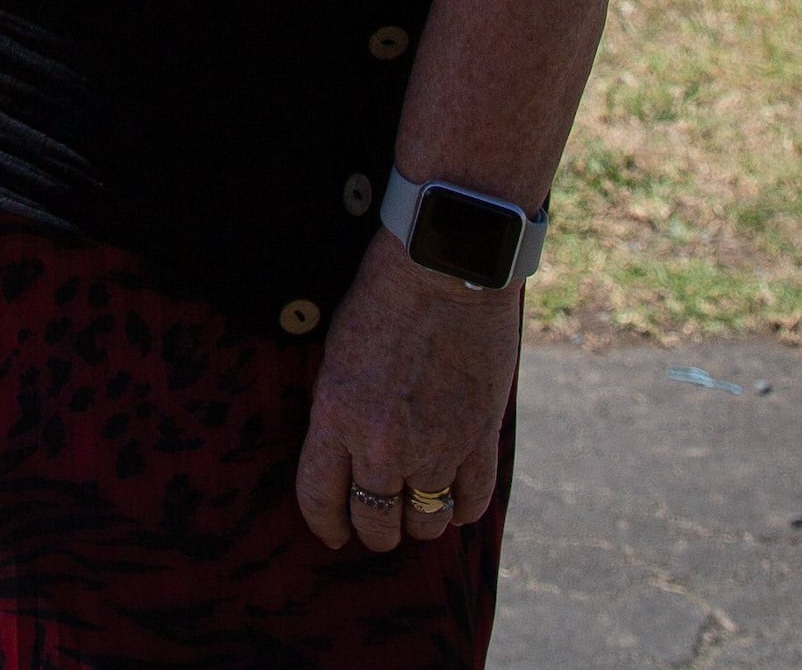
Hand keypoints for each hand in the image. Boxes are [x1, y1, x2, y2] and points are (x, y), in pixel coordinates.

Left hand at [292, 234, 520, 553]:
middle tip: (377, 524)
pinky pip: (472, 502)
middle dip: (373, 530)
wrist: (445, 267)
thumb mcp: (337, 356)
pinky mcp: (480, 438)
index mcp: (336, 418)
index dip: (325, 524)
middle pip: (375, 522)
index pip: (320, 499)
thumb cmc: (383, 298)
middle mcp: (383, 444)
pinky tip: (455, 501)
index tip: (332, 533)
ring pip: (425, 520)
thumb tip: (345, 459)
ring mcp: (436, 446)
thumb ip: (339, 414)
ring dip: (418, 522)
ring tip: (417, 511)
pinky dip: (462, 509)